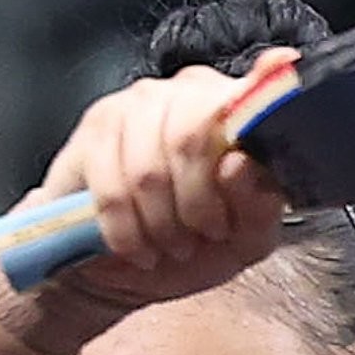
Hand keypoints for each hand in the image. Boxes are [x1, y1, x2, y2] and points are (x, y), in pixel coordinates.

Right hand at [36, 48, 298, 307]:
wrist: (143, 263)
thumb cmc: (204, 242)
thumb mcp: (247, 238)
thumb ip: (258, 205)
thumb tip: (238, 165)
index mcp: (241, 110)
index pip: (246, 103)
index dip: (237, 148)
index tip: (230, 200)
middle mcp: (190, 91)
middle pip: (190, 137)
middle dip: (195, 206)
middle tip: (198, 237)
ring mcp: (139, 102)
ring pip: (147, 169)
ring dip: (159, 225)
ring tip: (168, 246)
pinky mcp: (96, 128)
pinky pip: (109, 187)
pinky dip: (125, 231)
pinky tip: (136, 246)